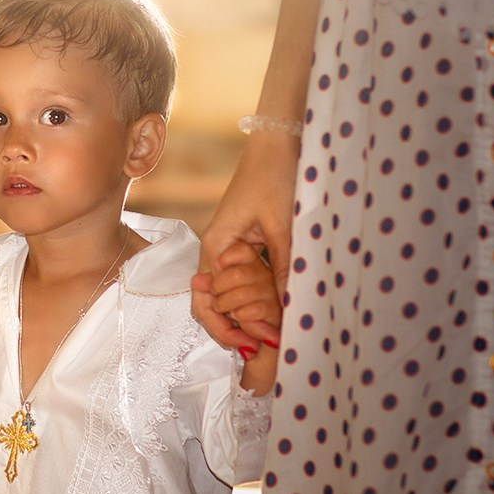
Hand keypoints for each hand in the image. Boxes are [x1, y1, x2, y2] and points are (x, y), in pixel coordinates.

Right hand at [194, 131, 297, 346]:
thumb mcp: (283, 226)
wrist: (279, 146)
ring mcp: (230, 251)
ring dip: (248, 316)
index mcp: (215, 248)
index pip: (207, 302)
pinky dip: (257, 299)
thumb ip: (282, 270)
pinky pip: (245, 282)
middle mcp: (216, 253)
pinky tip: (275, 312)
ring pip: (230, 296)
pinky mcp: (246, 247)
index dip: (228, 329)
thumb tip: (286, 312)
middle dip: (236, 329)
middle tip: (268, 346)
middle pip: (214, 304)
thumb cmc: (275, 178)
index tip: (255, 346)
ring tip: (273, 335)